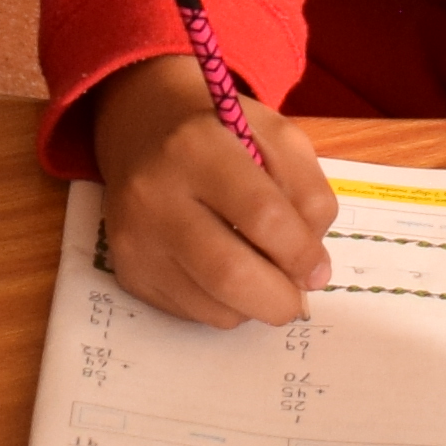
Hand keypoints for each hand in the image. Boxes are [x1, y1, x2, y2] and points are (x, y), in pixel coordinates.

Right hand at [85, 54, 331, 326]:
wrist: (143, 131)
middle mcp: (155, 194)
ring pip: (213, 306)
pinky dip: (224, 308)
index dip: (301, 252)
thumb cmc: (221, 134)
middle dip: (279, 299)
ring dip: (254, 306)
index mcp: (198, 146)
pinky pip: (192, 313)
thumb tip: (312, 270)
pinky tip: (225, 276)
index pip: (261, 215)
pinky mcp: (128, 272)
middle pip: (229, 273)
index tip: (318, 269)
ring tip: (262, 278)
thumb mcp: (276, 137)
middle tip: (297, 296)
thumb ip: (308, 194)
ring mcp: (135, 238)